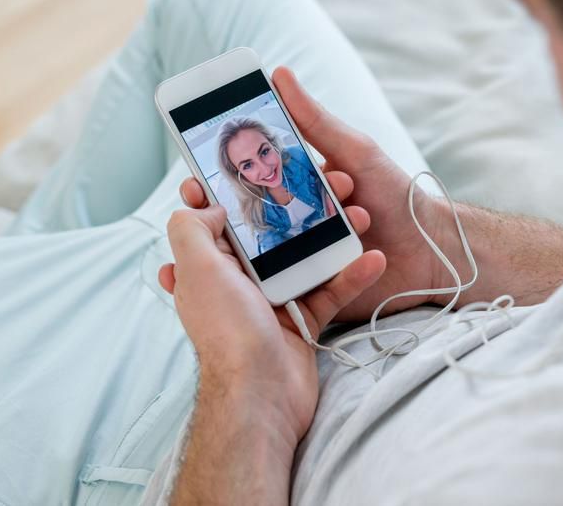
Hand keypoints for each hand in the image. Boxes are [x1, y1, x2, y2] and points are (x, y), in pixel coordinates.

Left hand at [158, 200, 384, 441]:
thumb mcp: (195, 268)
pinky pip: (330, 290)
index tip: (251, 168)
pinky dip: (351, 276)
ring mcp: (272, 301)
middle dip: (295, 208)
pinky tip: (372, 259)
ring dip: (333, 238)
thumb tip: (208, 205)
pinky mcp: (303, 320)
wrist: (261, 393)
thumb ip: (191, 227)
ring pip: (305, 258)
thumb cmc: (227, 331)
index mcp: (208, 267)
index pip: (213, 221)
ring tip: (358, 216)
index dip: (228, 193)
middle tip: (323, 183)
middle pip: (268, 234)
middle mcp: (237, 282)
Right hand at [179, 66, 453, 321]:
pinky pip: (283, 286)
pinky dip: (264, 285)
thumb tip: (280, 73)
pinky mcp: (313, 288)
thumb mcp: (356, 152)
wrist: (433, 252)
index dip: (219, 177)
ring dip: (242, 251)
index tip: (195, 173)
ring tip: (224, 248)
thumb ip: (316, 121)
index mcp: (299, 186)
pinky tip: (248, 283)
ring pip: (257, 256)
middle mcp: (295, 221)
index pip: (249, 178)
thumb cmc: (397, 196)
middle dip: (220, 216)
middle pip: (245, 219)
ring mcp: (302, 257)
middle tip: (200, 212)